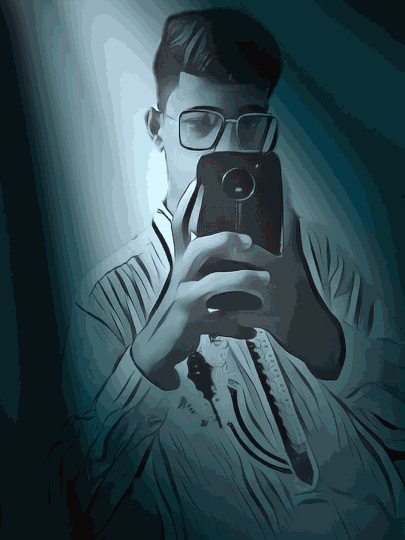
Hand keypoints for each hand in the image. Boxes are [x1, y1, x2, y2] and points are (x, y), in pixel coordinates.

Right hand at [131, 230, 269, 388]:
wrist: (154, 348)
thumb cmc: (175, 315)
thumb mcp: (187, 292)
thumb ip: (208, 280)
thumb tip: (242, 272)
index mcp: (182, 271)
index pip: (192, 242)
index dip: (217, 235)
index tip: (244, 238)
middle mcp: (179, 281)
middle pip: (197, 251)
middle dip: (225, 242)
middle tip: (250, 245)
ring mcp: (182, 302)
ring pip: (211, 283)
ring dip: (240, 280)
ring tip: (264, 282)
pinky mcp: (187, 324)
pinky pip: (219, 323)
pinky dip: (238, 328)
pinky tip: (251, 332)